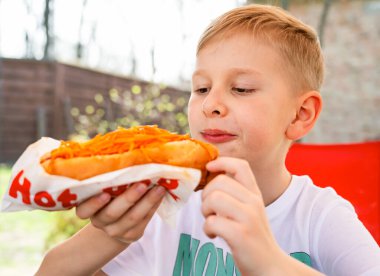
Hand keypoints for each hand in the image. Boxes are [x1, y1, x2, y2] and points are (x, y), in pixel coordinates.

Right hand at [76, 183, 165, 243]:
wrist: (118, 223)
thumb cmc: (111, 197)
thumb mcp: (105, 189)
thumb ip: (110, 181)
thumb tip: (129, 158)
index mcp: (87, 209)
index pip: (83, 210)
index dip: (93, 204)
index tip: (105, 194)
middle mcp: (99, 221)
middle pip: (112, 213)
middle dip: (129, 198)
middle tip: (142, 184)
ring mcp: (115, 230)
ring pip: (132, 218)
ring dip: (147, 201)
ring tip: (158, 188)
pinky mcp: (132, 235)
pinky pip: (144, 220)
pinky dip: (153, 205)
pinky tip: (161, 194)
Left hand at [202, 157, 281, 274]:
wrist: (270, 266)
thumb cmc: (253, 237)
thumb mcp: (249, 210)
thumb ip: (235, 195)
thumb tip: (208, 180)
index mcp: (255, 194)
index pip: (241, 166)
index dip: (222, 162)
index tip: (209, 167)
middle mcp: (253, 202)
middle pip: (219, 182)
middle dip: (206, 195)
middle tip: (209, 210)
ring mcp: (248, 218)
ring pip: (214, 199)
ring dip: (205, 211)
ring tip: (211, 221)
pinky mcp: (240, 235)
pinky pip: (212, 222)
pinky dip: (207, 229)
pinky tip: (213, 235)